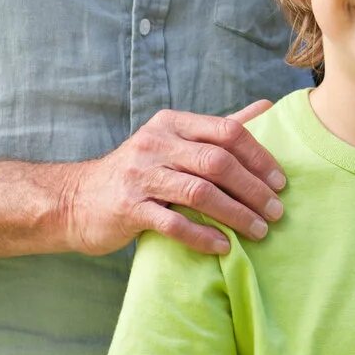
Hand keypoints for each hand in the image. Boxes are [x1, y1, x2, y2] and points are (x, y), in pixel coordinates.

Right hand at [58, 100, 284, 256]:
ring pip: (199, 192)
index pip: (227, 132)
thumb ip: (219, 128)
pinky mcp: (127, 208)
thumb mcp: (175, 141)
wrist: (74, 201)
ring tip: (259, 231)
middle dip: (253, 189)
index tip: (281, 181)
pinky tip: (223, 247)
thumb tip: (266, 107)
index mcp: (172, 123)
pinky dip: (202, 236)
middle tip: (277, 211)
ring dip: (236, 214)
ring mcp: (140, 175)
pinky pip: (173, 223)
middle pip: (217, 162)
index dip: (259, 156)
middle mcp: (156, 144)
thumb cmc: (139, 172)